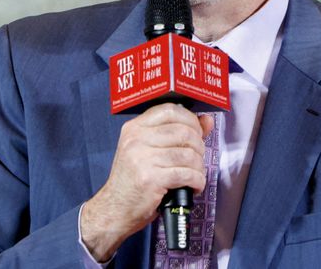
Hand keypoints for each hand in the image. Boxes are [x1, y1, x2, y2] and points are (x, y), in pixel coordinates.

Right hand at [80, 103, 213, 261]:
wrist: (113, 210)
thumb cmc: (134, 180)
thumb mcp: (148, 151)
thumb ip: (177, 133)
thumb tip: (207, 120)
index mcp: (134, 128)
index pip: (170, 110)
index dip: (190, 119)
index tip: (197, 132)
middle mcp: (136, 139)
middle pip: (183, 132)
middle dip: (199, 146)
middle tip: (198, 159)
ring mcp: (142, 159)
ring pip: (188, 154)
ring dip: (199, 166)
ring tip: (196, 174)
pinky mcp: (150, 179)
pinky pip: (186, 174)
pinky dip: (197, 181)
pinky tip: (194, 186)